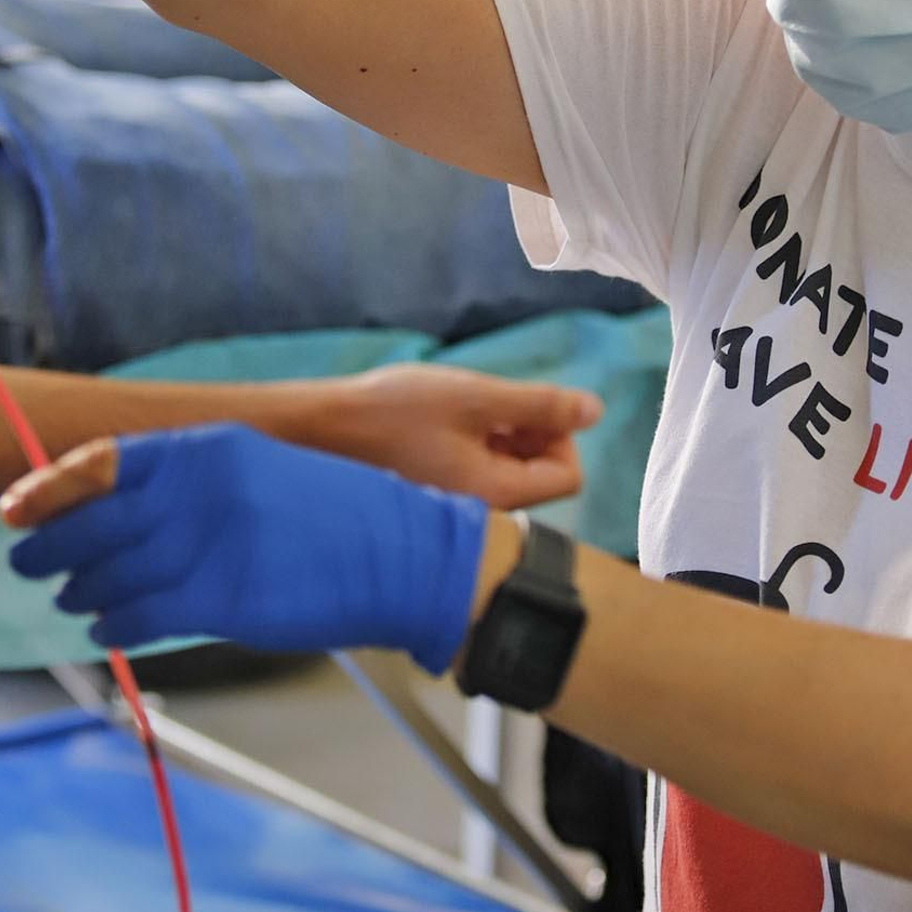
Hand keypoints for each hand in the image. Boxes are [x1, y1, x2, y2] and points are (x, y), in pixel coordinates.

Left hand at [1, 423, 489, 668]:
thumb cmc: (333, 517)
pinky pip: (141, 615)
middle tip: (28, 562)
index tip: (16, 508)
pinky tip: (109, 629)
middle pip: (95, 522)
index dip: (48, 489)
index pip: (102, 463)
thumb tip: (118, 509)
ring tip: (75, 599)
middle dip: (50, 547)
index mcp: (209, 450)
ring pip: (110, 574)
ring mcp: (211, 544)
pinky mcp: (223, 599)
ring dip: (82, 590)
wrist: (401, 553)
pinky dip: (115, 625)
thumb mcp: (259, 472)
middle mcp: (201, 490)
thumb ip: (191, 485)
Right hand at [321, 365, 599, 507]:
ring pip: (507, 470)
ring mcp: (456, 507)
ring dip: (499, 435)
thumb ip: (538, 405)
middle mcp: (480, 513)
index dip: (559, 434)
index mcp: (496, 495)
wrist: (318, 430)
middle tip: (486, 405)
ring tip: (457, 411)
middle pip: (540, 474)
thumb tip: (594, 410)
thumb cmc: (392, 412)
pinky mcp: (436, 496)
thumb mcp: (475, 398)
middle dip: (527, 433)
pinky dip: (472, 444)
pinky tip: (439, 423)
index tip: (520, 409)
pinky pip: (476, 472)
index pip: (569, 476)